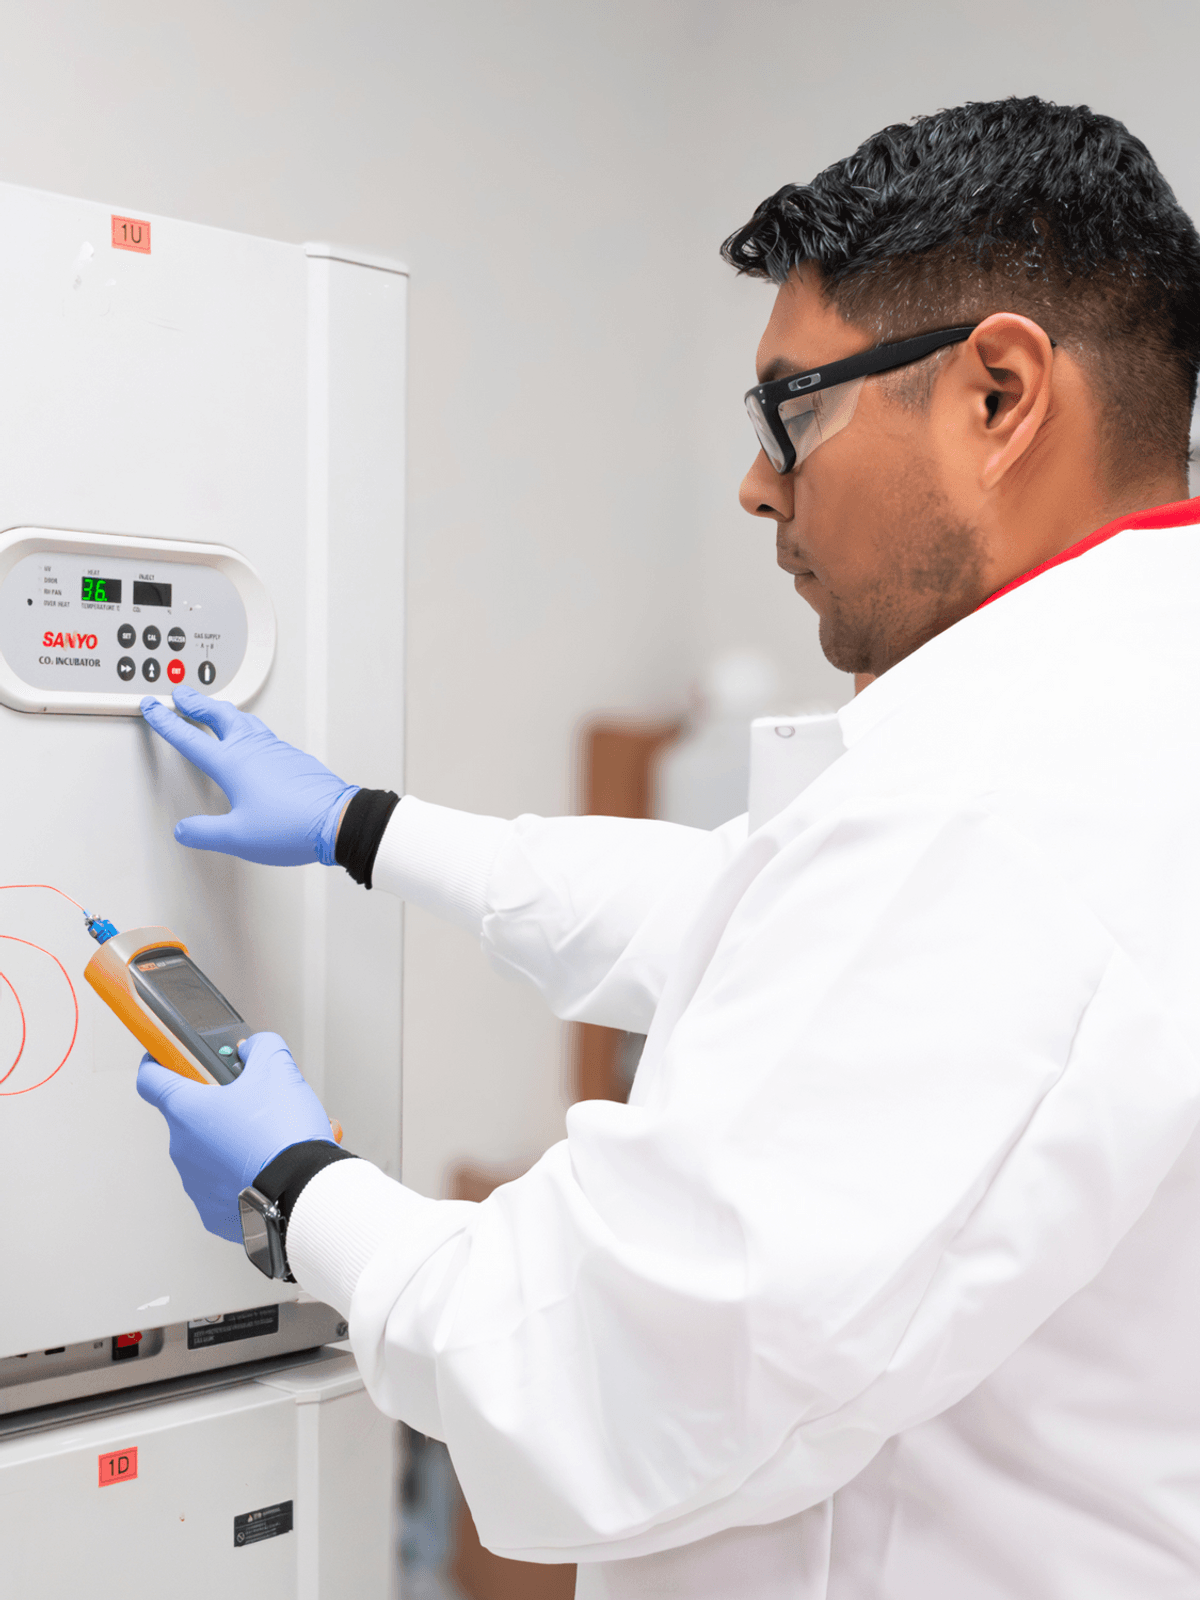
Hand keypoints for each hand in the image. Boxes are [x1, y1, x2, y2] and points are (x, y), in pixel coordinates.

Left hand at [137, 1033, 336, 1242]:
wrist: (301, 1192)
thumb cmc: (282, 1135)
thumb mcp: (278, 1070)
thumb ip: (261, 1048)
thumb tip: (255, 1048)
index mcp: (186, 1109)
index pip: (150, 1078)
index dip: (158, 1062)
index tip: (168, 1059)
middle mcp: (182, 1148)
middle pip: (193, 1116)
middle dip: (222, 1107)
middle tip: (256, 1104)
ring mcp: (195, 1183)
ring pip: (212, 1152)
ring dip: (237, 1142)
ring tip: (275, 1141)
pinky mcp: (213, 1211)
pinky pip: (226, 1185)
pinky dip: (246, 1175)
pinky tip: (275, 1167)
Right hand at [140, 686, 357, 865]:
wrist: (338, 821)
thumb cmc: (291, 826)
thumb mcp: (237, 837)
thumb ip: (205, 833)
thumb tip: (185, 830)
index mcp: (232, 763)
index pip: (190, 738)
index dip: (167, 722)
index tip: (153, 707)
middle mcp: (253, 749)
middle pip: (218, 716)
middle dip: (197, 702)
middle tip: (181, 692)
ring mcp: (276, 750)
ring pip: (243, 719)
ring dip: (222, 710)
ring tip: (212, 707)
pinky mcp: (293, 758)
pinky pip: (263, 733)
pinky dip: (247, 726)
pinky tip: (251, 735)